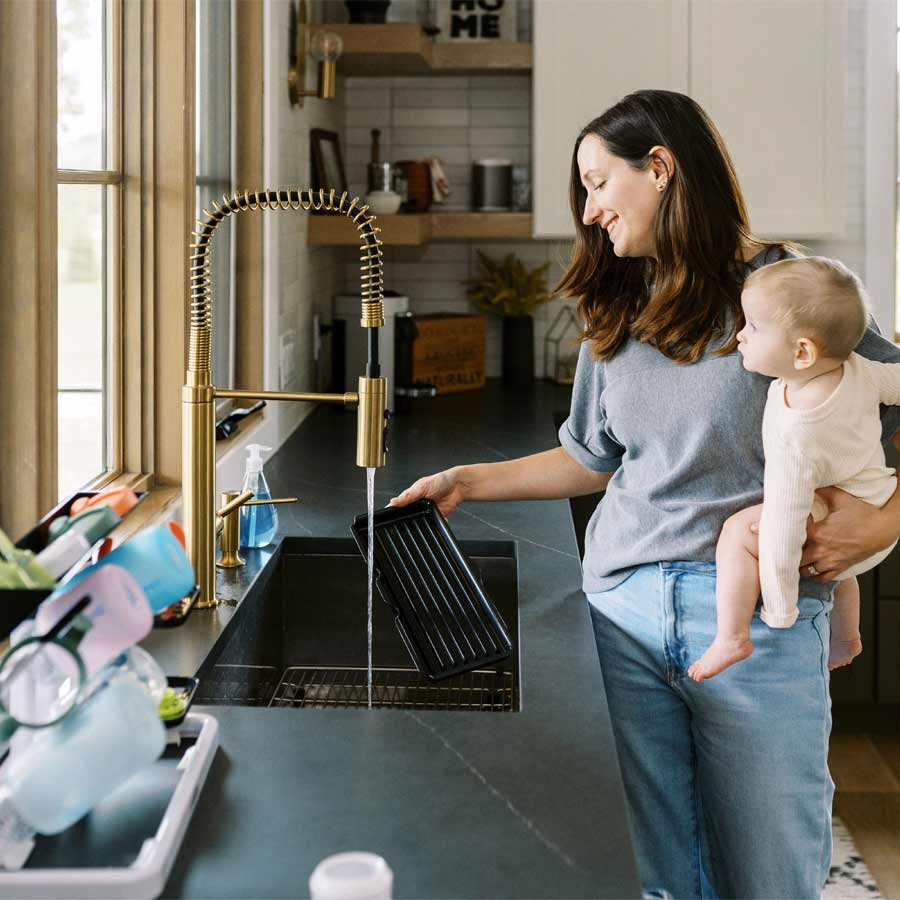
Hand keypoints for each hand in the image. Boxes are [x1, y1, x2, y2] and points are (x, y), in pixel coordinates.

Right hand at [388, 467, 467, 517]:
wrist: (457, 487)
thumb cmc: (440, 481)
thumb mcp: (421, 487)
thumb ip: (407, 496)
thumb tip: (393, 502)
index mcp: (410, 497)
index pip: (398, 507)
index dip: (394, 513)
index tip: (391, 517)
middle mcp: (417, 505)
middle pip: (407, 516)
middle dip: (408, 518)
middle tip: (411, 516)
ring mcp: (426, 512)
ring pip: (419, 522)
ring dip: (421, 521)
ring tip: (423, 516)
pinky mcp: (435, 517)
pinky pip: (431, 525)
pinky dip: (432, 525)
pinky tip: (432, 521)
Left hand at [750, 486, 894, 581]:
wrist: (884, 528)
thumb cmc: (862, 512)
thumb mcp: (839, 497)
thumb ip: (819, 489)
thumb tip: (803, 478)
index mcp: (817, 532)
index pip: (787, 534)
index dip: (769, 531)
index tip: (752, 529)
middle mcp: (821, 549)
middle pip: (791, 557)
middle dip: (780, 553)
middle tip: (770, 548)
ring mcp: (830, 561)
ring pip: (803, 570)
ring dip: (794, 565)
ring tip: (787, 558)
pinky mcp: (840, 567)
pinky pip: (821, 577)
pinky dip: (811, 574)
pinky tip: (807, 566)